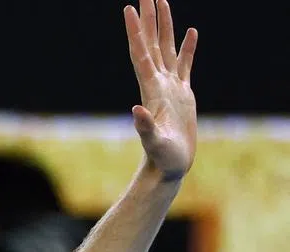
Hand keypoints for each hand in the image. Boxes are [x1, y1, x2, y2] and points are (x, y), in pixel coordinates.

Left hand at [124, 0, 197, 179]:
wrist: (168, 168)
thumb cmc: (162, 158)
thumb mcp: (154, 143)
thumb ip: (145, 128)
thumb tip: (137, 111)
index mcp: (151, 90)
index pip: (141, 54)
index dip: (135, 32)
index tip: (129, 9)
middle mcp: (158, 84)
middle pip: (152, 44)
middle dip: (149, 19)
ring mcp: (171, 88)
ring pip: (167, 49)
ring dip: (164, 26)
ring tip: (162, 2)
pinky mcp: (183, 94)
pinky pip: (185, 64)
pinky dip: (187, 47)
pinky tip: (190, 32)